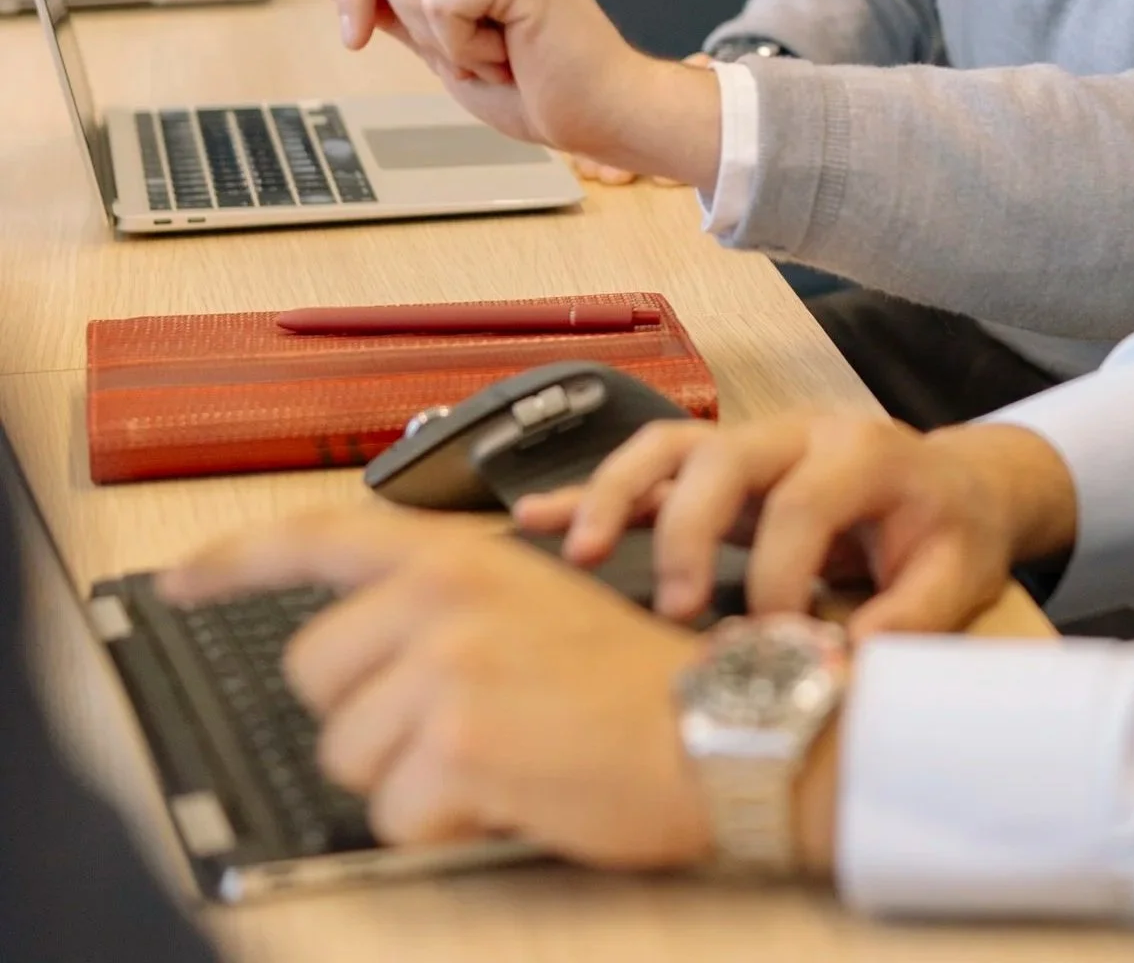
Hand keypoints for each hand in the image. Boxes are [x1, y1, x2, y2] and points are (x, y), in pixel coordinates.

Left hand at [161, 510, 840, 871]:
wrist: (721, 728)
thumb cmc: (640, 684)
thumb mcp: (542, 604)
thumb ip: (448, 609)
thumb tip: (362, 658)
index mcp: (463, 558)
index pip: (317, 538)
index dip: (236, 560)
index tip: (184, 580)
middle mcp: (444, 599)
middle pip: (317, 677)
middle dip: (370, 718)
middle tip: (464, 724)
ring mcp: (447, 667)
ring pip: (348, 755)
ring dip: (412, 778)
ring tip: (502, 757)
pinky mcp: (456, 742)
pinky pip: (393, 814)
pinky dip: (444, 823)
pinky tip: (511, 791)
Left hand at [320, 0, 720, 185]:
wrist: (600, 114)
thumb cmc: (535, 82)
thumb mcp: (436, 41)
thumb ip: (387, 3)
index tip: (356, 38)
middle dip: (408, 21)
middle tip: (474, 46)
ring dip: (443, 40)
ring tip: (500, 49)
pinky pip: (439, 4)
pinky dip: (464, 47)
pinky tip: (512, 52)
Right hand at [514, 414, 1078, 637]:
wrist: (955, 486)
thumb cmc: (950, 532)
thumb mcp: (959, 574)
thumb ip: (911, 615)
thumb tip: (844, 658)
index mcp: (864, 452)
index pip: (804, 505)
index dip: (783, 577)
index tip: (779, 639)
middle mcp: (800, 434)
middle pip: (723, 457)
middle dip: (689, 530)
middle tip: (679, 607)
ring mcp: (754, 444)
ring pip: (670, 447)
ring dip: (618, 495)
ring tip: (580, 552)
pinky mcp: (720, 468)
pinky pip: (646, 467)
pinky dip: (591, 490)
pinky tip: (535, 518)